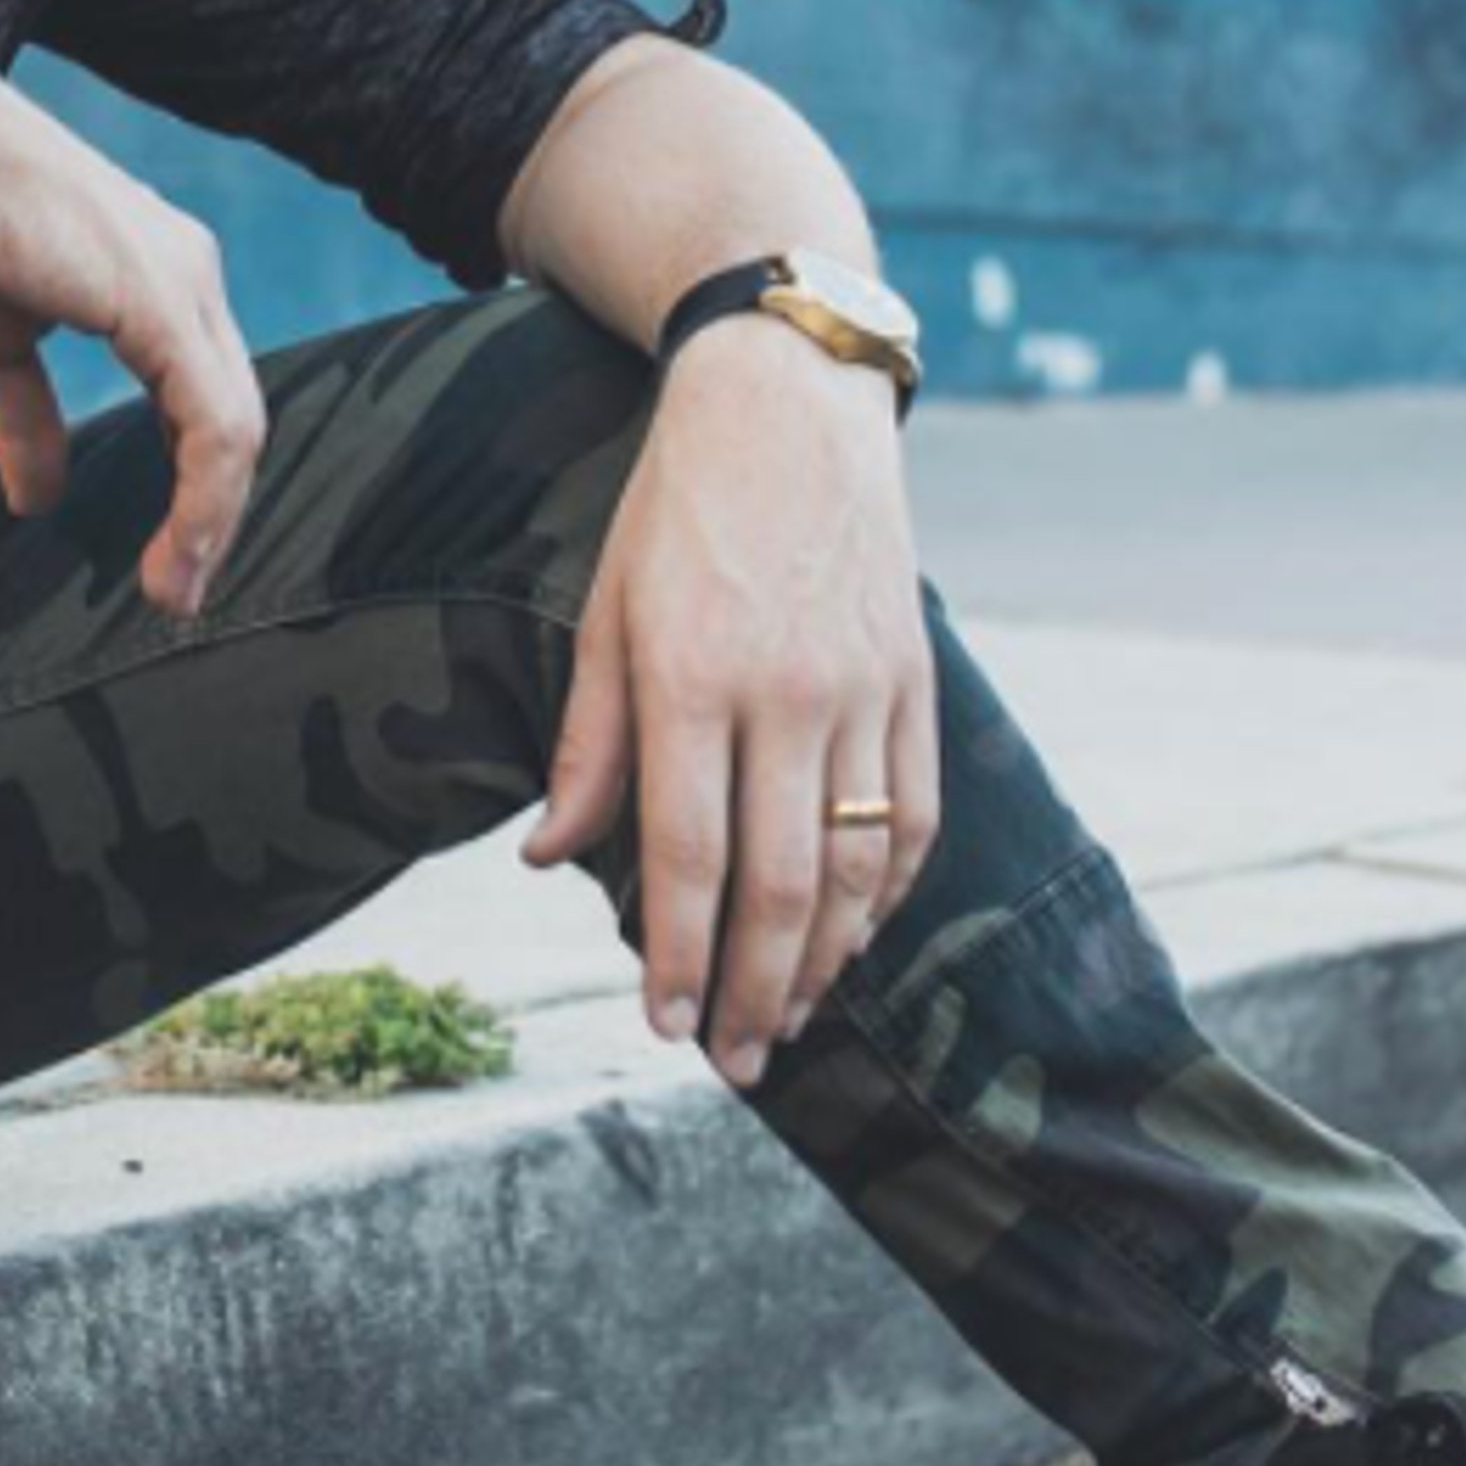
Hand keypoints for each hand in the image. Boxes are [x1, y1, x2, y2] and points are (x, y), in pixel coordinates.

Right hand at [0, 72, 264, 618]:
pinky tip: (177, 554)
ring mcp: (186, 284)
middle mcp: (188, 271)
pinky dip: (203, 500)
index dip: (192, 481)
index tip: (163, 554)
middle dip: (213, 512)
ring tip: (173, 591)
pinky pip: (214, 426)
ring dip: (212, 522)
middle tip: (177, 590)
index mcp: (156, 271)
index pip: (203, 393)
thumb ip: (27, 420)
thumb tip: (37, 500)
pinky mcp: (165, 306)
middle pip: (232, 416)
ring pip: (236, 429)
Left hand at [523, 329, 940, 1080]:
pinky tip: (852, 940)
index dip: (681, 958)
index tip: (667, 1028)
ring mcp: (865, 690)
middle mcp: (787, 694)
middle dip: (755, 994)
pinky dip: (888, 896)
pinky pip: (914, 818)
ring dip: (823, 964)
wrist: (788, 402)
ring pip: (857, 868)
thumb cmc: (675, 510)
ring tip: (788, 1021)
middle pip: (779, 886)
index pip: (689, 856)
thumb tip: (548, 858)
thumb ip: (587, 746)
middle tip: (733, 1064)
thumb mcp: (605, 614)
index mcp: (692, 677)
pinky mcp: (917, 681)